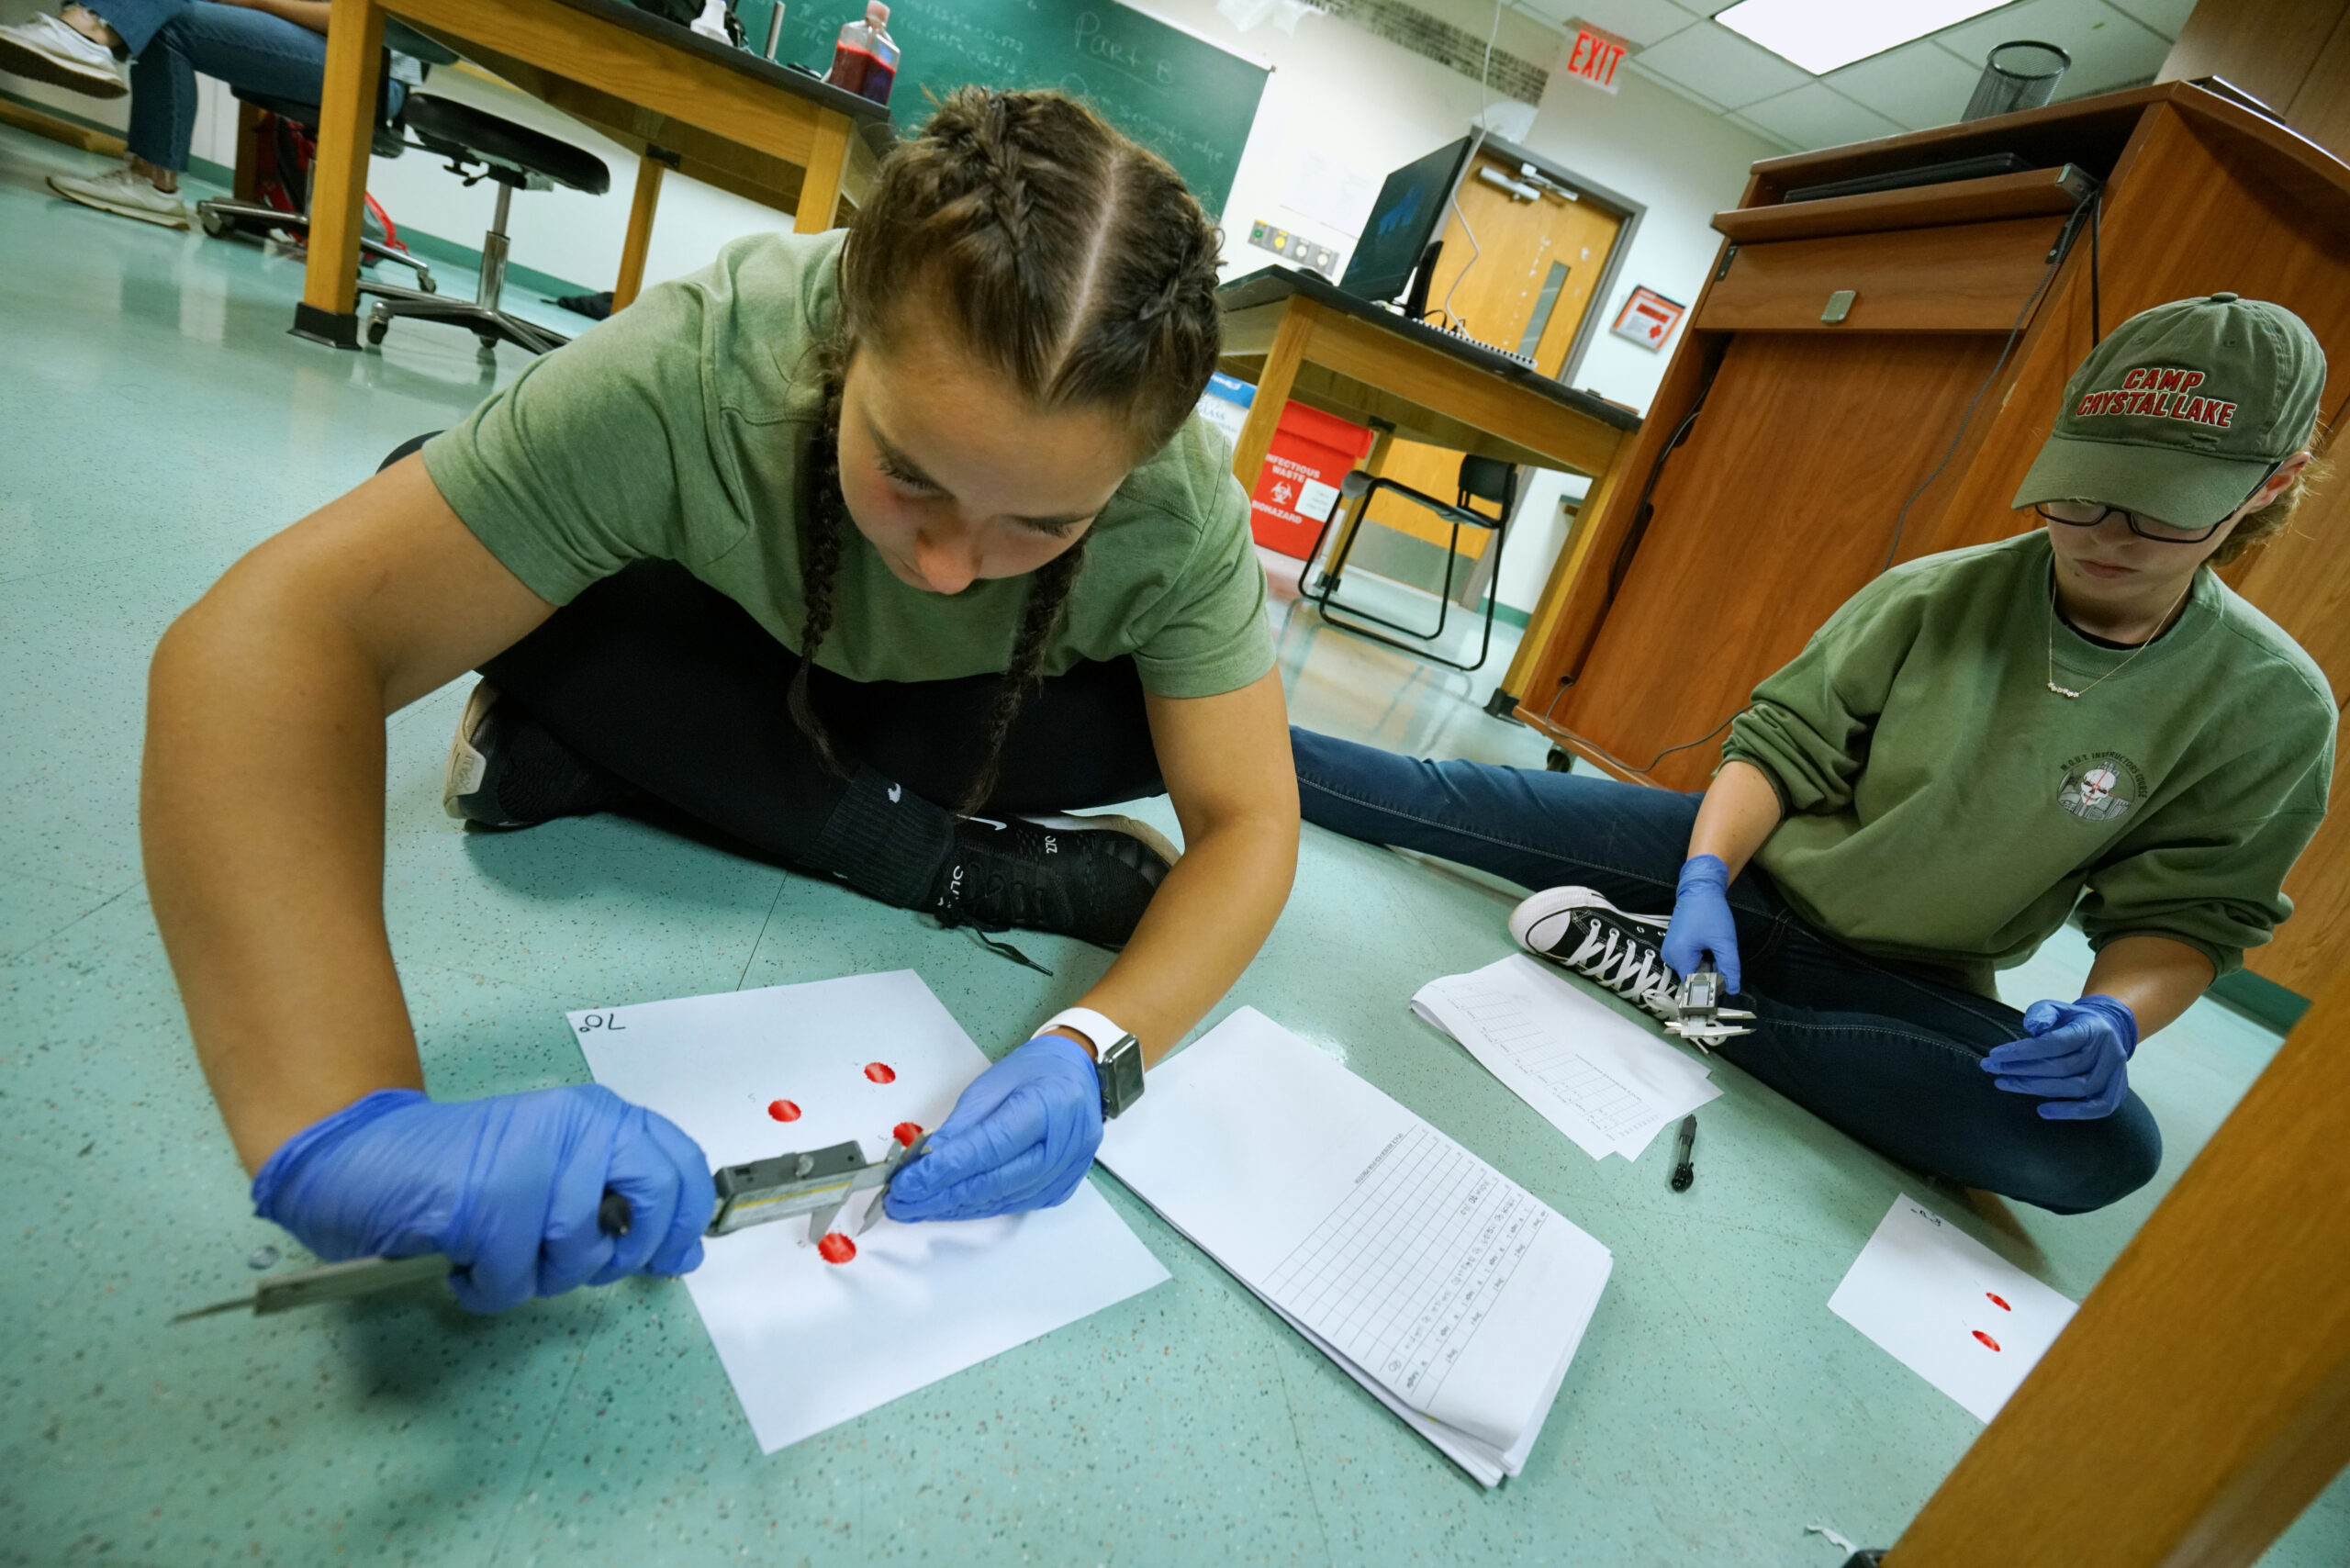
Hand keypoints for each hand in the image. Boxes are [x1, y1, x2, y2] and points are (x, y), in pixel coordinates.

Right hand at [251, 1085, 714, 1312]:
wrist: (362, 1154)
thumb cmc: (462, 1170)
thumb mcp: (556, 1172)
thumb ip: (619, 1201)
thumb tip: (683, 1255)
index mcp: (598, 1115)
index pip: (679, 1163)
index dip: (686, 1219)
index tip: (671, 1256)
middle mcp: (576, 1126)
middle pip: (651, 1203)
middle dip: (621, 1252)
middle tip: (575, 1261)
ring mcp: (532, 1162)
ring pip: (579, 1256)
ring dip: (537, 1276)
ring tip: (499, 1251)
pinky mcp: (487, 1205)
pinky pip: (515, 1281)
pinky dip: (488, 1288)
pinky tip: (464, 1262)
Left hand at [883, 1034, 1101, 1222]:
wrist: (1080, 1077)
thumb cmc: (1036, 1071)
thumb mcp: (992, 1084)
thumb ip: (960, 1126)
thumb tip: (924, 1160)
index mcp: (1048, 1106)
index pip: (987, 1148)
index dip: (942, 1170)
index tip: (905, 1183)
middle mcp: (1064, 1145)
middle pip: (992, 1182)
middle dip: (939, 1196)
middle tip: (900, 1203)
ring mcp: (1065, 1172)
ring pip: (999, 1200)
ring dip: (952, 1207)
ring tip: (915, 1207)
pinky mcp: (1060, 1190)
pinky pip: (1011, 1205)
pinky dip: (976, 1207)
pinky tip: (949, 1206)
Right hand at [1661, 853, 1741, 991]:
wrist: (1698, 888)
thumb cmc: (1711, 913)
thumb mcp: (1724, 941)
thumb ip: (1729, 967)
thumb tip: (1733, 990)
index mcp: (1678, 956)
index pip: (1693, 985)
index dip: (1710, 986)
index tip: (1725, 978)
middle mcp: (1669, 956)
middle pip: (1692, 977)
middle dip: (1710, 971)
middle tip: (1721, 953)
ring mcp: (1669, 950)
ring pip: (1691, 968)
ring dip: (1706, 963)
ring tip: (1714, 946)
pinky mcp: (1673, 945)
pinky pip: (1688, 959)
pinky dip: (1701, 956)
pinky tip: (1707, 943)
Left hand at [1982, 995, 2138, 1119]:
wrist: (2106, 1031)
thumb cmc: (2071, 1022)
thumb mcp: (2055, 1008)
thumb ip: (2041, 1014)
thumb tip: (2032, 1027)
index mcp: (2092, 1028)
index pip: (2056, 1042)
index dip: (2024, 1050)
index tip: (1995, 1054)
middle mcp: (2108, 1052)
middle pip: (2063, 1067)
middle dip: (2022, 1070)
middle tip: (1992, 1069)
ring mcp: (2115, 1074)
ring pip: (2076, 1088)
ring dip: (2037, 1089)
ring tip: (2005, 1083)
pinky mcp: (2115, 1092)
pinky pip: (2097, 1108)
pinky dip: (2070, 1112)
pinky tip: (2042, 1111)